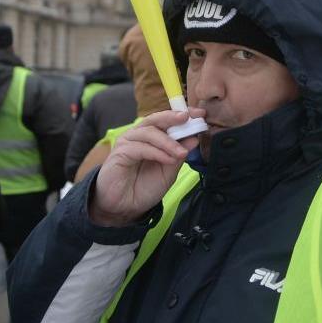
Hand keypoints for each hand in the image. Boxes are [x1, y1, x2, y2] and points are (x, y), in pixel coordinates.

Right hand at [89, 109, 203, 226]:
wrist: (125, 208)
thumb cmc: (144, 188)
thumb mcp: (168, 171)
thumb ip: (179, 154)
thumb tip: (195, 138)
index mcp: (151, 137)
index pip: (166, 120)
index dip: (183, 115)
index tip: (201, 114)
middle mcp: (138, 136)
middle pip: (155, 119)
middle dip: (173, 117)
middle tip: (188, 118)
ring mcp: (128, 143)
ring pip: (149, 132)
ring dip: (168, 142)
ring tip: (182, 153)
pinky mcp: (120, 153)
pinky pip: (140, 147)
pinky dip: (157, 152)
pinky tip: (168, 160)